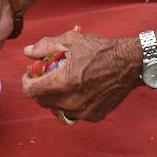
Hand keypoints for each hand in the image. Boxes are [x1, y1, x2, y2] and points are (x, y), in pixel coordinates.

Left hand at [19, 29, 138, 123]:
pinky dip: (72, 103)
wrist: (130, 63)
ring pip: (57, 109)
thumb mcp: (70, 40)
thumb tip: (27, 52)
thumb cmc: (100, 50)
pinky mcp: (95, 116)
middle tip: (49, 75)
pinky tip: (80, 89)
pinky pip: (74, 113)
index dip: (27, 81)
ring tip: (64, 82)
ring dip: (55, 97)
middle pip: (42, 101)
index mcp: (62, 82)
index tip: (31, 73)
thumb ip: (45, 46)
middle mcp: (71, 101)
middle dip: (41, 88)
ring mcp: (84, 111)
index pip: (30, 91)